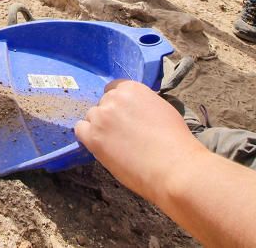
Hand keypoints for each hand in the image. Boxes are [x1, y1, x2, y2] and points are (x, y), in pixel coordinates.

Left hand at [75, 80, 206, 201]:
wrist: (173, 167)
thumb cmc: (175, 142)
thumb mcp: (161, 109)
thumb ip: (142, 104)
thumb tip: (134, 111)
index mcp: (132, 89)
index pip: (114, 89)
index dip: (118, 105)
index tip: (123, 116)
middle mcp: (114, 99)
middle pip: (102, 104)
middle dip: (110, 117)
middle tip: (122, 135)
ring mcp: (102, 117)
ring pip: (91, 118)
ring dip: (99, 128)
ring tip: (115, 145)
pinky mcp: (93, 137)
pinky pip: (80, 130)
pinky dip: (87, 137)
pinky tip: (100, 147)